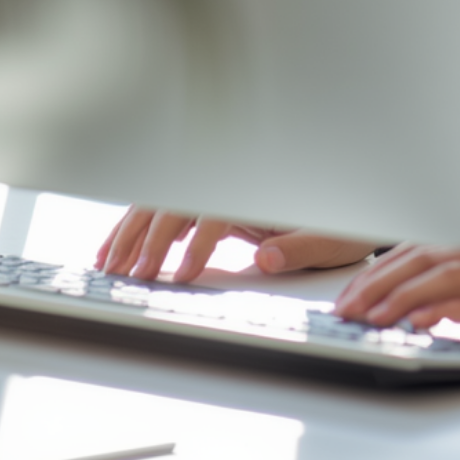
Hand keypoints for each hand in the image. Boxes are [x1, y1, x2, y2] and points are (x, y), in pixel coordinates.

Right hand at [96, 205, 375, 282]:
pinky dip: (137, 228)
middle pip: (180, 201)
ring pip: (164, 203)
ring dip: (132, 232)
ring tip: (108, 266)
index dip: (196, 242)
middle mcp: (236, 183)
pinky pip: (167, 210)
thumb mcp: (333, 240)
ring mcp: (221, 190)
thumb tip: (266, 258)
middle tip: (130, 276)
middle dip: (149, 238)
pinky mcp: (214, 203)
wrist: (350, 209)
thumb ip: (300, 248)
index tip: (182, 274)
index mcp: (262, 188)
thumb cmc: (343, 225)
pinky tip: (117, 251)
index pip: (217, 210)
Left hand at [333, 224, 459, 357]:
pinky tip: (423, 320)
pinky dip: (448, 308)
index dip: (383, 270)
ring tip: (372, 315)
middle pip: (428, 254)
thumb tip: (426, 309)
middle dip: (380, 282)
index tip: (351, 296)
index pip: (426, 247)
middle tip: (346, 308)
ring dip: (404, 295)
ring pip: (449, 272)